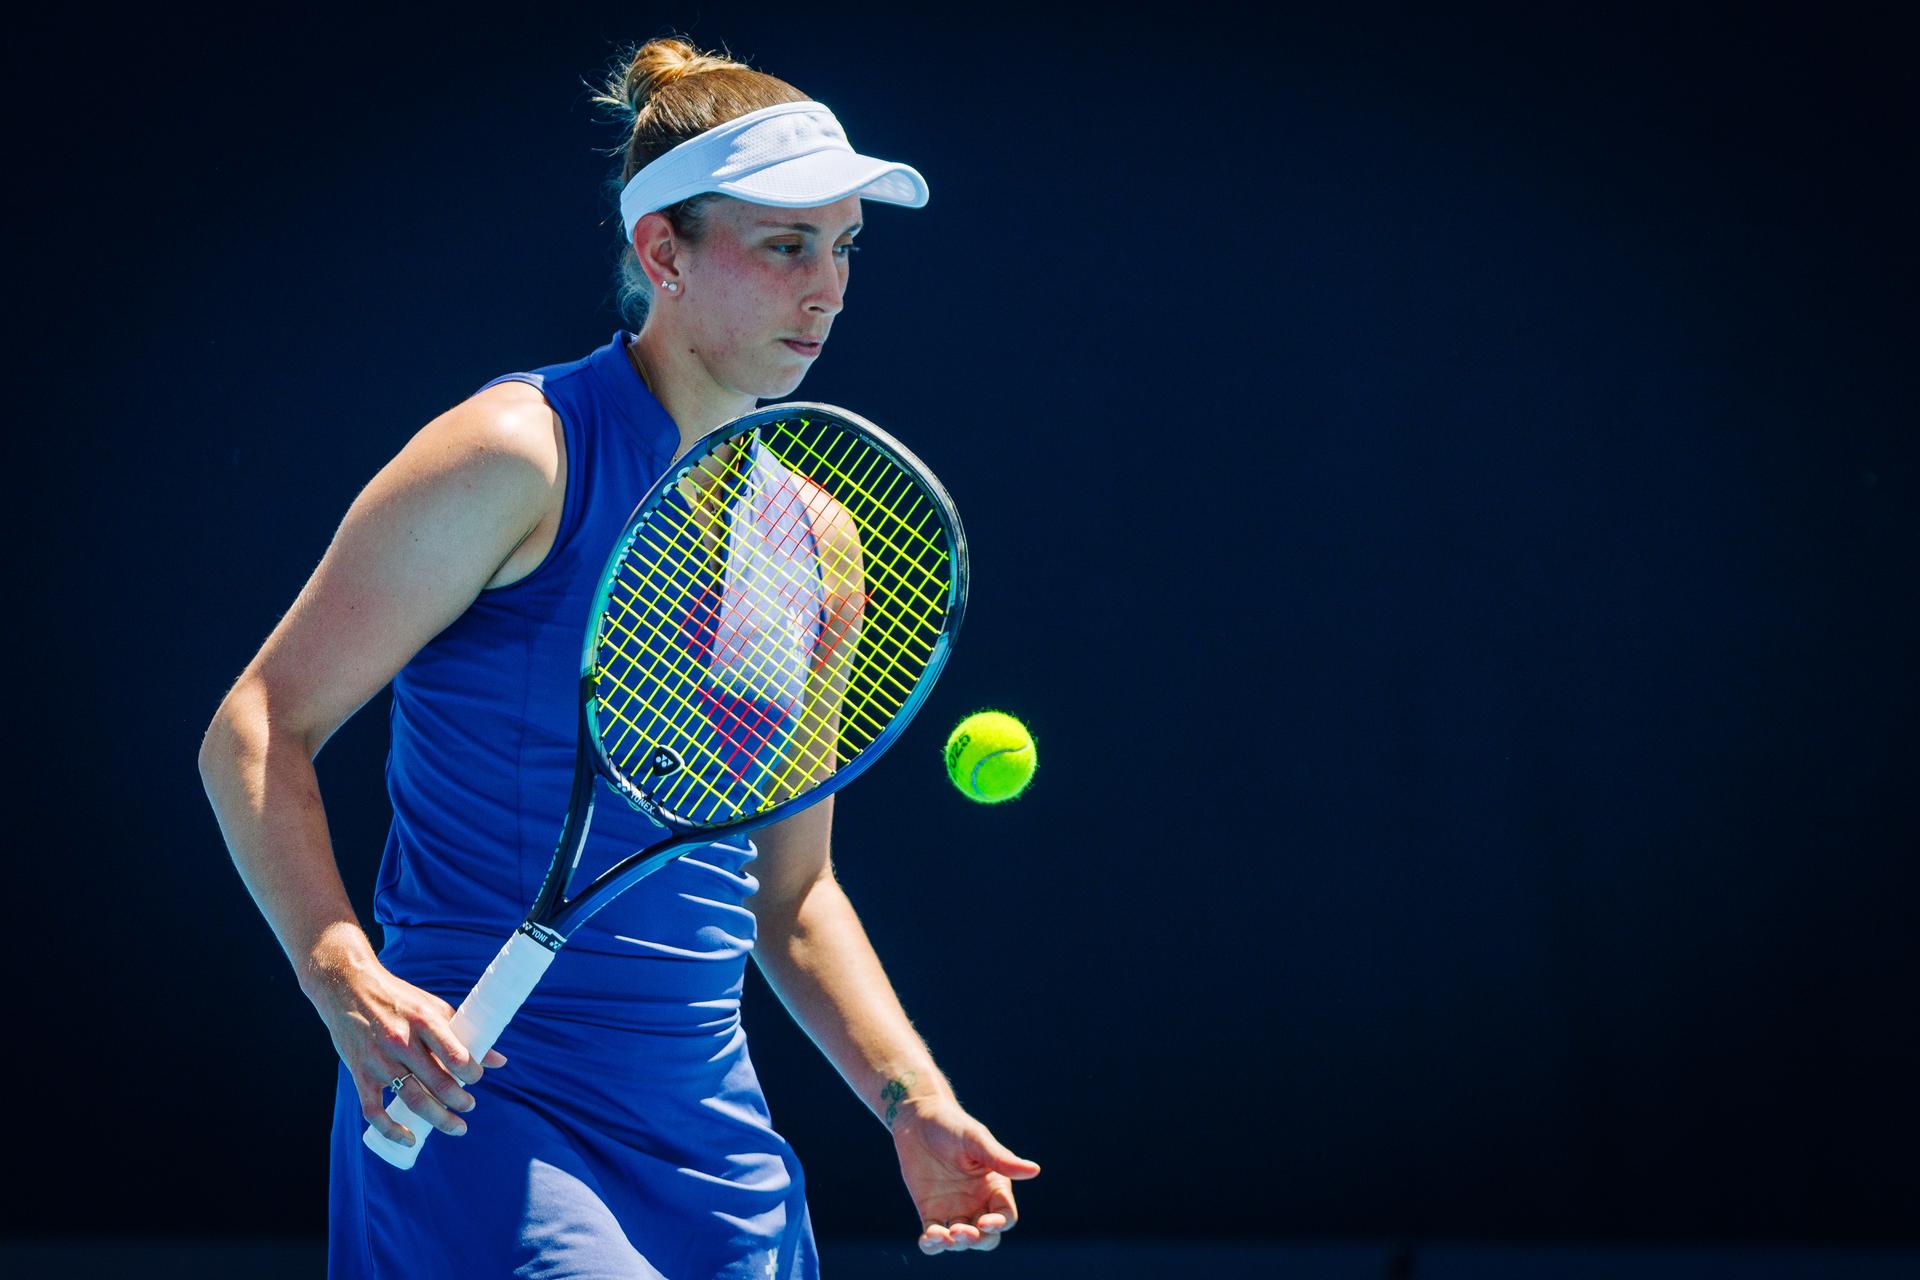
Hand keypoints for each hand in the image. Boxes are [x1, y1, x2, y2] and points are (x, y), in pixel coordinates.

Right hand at [304, 930, 506, 1147]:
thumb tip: (498, 1061)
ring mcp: (379, 1060)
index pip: (455, 1054)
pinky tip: (410, 1138)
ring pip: (413, 1099)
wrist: (348, 989)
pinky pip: (374, 1110)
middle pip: (437, 1082)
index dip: (472, 1073)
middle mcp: (401, 1042)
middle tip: (470, 1106)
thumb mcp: (434, 1008)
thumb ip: (463, 1034)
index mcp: (424, 1021)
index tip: (477, 1078)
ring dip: (439, 1118)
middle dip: (459, 1100)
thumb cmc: (399, 999)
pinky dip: (392, 1129)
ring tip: (457, 1126)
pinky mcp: (360, 1074)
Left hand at [890, 1096, 1040, 1254]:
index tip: (984, 1222)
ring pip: (961, 1241)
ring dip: (955, 1244)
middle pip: (986, 1236)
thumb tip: (1035, 1170)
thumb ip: (1001, 1159)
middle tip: (961, 1232)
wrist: (917, 1119)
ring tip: (941, 1235)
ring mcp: (954, 1209)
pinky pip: (934, 1237)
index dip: (999, 1224)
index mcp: (995, 1186)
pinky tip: (927, 1239)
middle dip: (977, 1240)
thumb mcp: (976, 1140)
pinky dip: (932, 1244)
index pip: (1005, 1216)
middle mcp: (977, 1202)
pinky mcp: (930, 1212)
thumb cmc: (953, 1125)